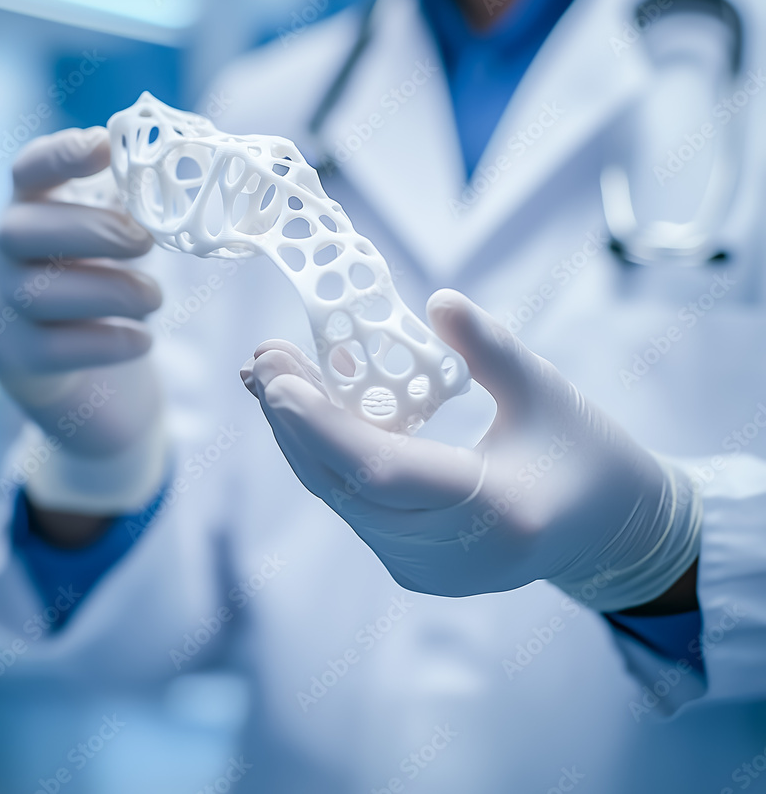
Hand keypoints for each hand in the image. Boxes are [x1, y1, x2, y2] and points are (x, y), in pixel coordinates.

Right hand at [0, 127, 165, 514]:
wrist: (94, 391)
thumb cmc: (107, 300)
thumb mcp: (116, 250)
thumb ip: (132, 214)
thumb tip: (176, 184)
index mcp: (26, 213)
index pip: (27, 172)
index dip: (61, 155)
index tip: (104, 146)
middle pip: (19, 230)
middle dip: (91, 230)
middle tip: (147, 241)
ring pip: (36, 292)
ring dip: (109, 289)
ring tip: (154, 297)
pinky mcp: (13, 364)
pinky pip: (52, 349)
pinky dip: (107, 341)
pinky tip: (142, 341)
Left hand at [242, 289, 701, 611]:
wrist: (606, 533)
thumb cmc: (586, 455)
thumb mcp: (547, 390)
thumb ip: (490, 347)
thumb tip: (437, 300)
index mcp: (497, 515)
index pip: (384, 472)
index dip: (322, 426)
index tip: (277, 379)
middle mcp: (452, 557)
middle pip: (347, 487)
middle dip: (293, 420)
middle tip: (263, 358)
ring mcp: (427, 570)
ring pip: (340, 496)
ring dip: (298, 435)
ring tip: (270, 374)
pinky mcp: (412, 565)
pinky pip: (352, 503)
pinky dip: (323, 454)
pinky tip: (301, 410)